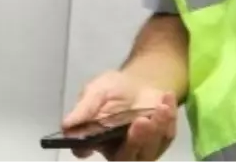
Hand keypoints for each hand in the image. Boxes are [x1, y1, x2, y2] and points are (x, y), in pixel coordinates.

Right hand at [62, 71, 177, 160]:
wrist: (138, 82)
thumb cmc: (112, 89)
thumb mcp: (96, 92)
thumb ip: (85, 109)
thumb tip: (66, 126)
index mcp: (94, 140)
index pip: (84, 150)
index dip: (87, 147)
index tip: (93, 137)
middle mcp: (116, 151)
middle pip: (125, 158)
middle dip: (135, 142)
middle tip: (141, 121)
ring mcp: (141, 150)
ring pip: (149, 151)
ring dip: (156, 130)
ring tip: (160, 107)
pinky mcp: (160, 142)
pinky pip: (166, 136)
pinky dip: (169, 119)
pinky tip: (165, 99)